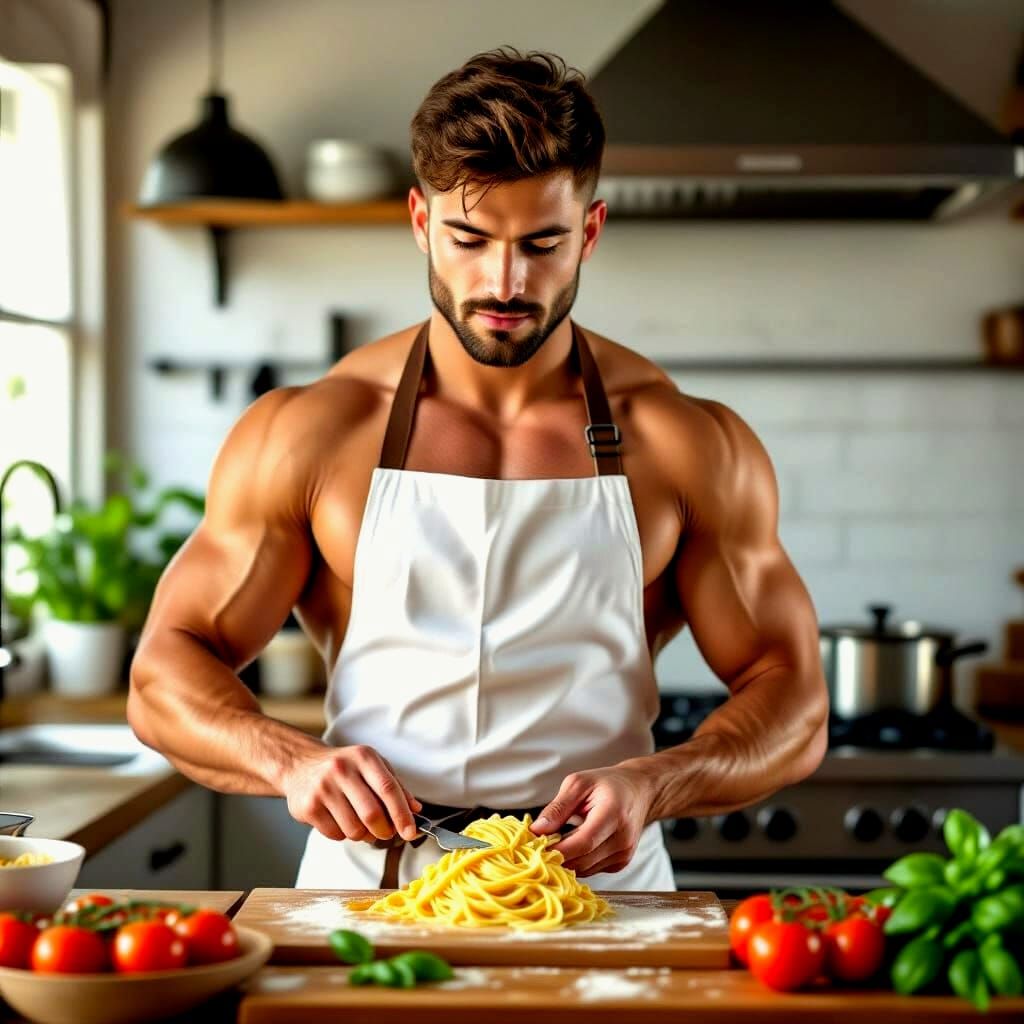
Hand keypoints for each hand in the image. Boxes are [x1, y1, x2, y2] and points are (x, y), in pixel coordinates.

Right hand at [281, 744, 421, 842]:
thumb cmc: (343, 766)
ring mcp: (323, 788)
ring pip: (354, 829)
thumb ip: (395, 786)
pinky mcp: (308, 807)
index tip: (411, 831)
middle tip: (386, 831)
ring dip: (363, 834)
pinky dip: (343, 834)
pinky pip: (336, 835)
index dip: (402, 814)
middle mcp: (342, 770)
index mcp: (363, 757)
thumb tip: (415, 809)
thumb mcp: (371, 765)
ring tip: (359, 822)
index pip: (388, 789)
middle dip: (384, 830)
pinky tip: (340, 819)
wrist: (301, 764)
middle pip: (372, 814)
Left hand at [529, 763, 655, 876]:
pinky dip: (578, 861)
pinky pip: (592, 869)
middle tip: (537, 845)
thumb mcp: (578, 784)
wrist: (638, 791)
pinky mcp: (621, 863)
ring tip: (554, 842)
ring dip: (566, 860)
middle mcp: (623, 838)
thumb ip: (557, 808)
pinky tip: (573, 845)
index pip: (583, 842)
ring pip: (585, 869)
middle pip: (582, 860)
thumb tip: (536, 830)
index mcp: (613, 814)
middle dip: (557, 856)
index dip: (557, 849)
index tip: (534, 846)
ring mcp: (624, 854)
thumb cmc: (607, 784)